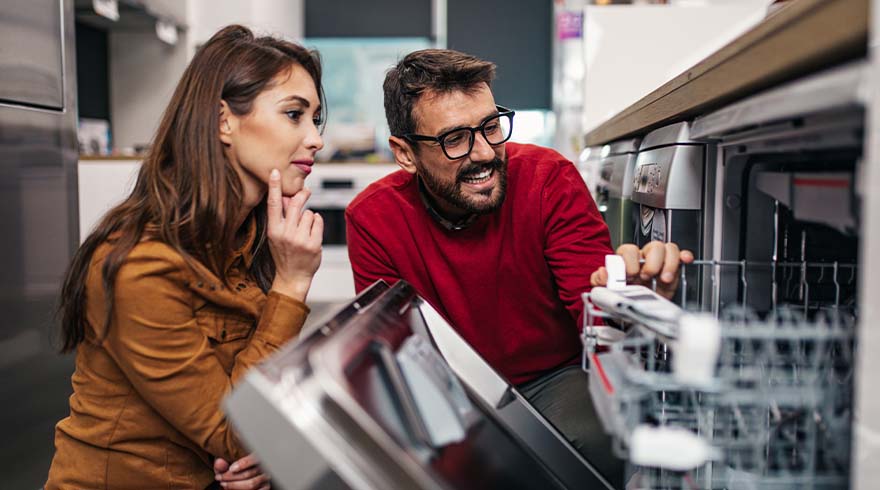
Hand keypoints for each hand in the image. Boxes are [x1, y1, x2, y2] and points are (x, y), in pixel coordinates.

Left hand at [214, 454, 270, 489]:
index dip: (243, 464)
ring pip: (251, 484)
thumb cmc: (234, 470)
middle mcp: (264, 466)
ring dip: (234, 485)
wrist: (242, 478)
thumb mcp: (226, 466)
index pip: (254, 458)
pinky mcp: (266, 487)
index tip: (231, 469)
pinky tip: (233, 489)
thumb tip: (219, 462)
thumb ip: (222, 465)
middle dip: (231, 477)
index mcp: (257, 456)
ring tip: (223, 484)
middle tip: (219, 478)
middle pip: (249, 473)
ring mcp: (265, 478)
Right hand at [266, 168, 322, 301]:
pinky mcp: (314, 244)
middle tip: (306, 191)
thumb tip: (284, 195)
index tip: (275, 172)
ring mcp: (300, 240)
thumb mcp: (276, 235)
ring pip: (309, 213)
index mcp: (273, 230)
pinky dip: (317, 222)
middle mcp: (286, 234)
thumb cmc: (284, 253)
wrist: (292, 276)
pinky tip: (312, 232)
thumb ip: (281, 216)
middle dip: (302, 195)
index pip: (273, 204)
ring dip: (309, 216)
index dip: (274, 187)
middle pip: (295, 204)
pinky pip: (318, 220)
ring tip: (304, 228)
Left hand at [590, 241, 693, 298]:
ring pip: (668, 248)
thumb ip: (599, 281)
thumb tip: (602, 272)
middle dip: (652, 262)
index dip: (630, 261)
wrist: (635, 311)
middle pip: (653, 246)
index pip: (629, 250)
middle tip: (647, 277)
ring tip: (663, 279)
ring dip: (668, 263)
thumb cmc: (621, 297)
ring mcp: (660, 263)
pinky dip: (684, 256)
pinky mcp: (673, 270)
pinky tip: (685, 261)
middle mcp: (644, 258)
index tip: (630, 275)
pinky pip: (681, 256)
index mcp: (627, 260)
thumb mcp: (606, 291)